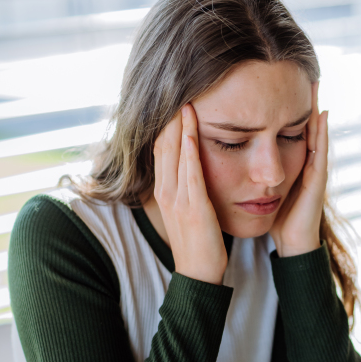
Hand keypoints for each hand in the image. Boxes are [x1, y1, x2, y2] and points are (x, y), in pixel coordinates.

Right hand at [153, 104, 227, 283]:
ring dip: (179, 123)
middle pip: (163, 144)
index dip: (166, 123)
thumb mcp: (187, 209)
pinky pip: (189, 170)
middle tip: (177, 87)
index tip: (174, 100)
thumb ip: (186, 188)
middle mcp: (165, 190)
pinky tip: (192, 127)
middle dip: (169, 116)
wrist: (199, 273)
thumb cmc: (198, 242)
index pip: (161, 148)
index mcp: (164, 190)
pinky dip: (189, 146)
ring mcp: (177, 198)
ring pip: (174, 152)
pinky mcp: (192, 206)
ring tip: (185, 97)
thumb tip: (191, 169)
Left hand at [270, 83, 327, 257]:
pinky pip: (320, 150)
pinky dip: (321, 132)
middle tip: (299, 69)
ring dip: (315, 107)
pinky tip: (322, 114)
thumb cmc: (277, 217)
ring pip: (315, 132)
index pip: (286, 126)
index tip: (274, 79)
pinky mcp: (317, 179)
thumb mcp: (261, 186)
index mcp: (288, 160)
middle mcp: (304, 161)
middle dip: (301, 99)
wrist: (291, 243)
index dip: (282, 105)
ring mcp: (313, 169)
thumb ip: (253, 169)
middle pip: (303, 123)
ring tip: (313, 82)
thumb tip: (233, 152)